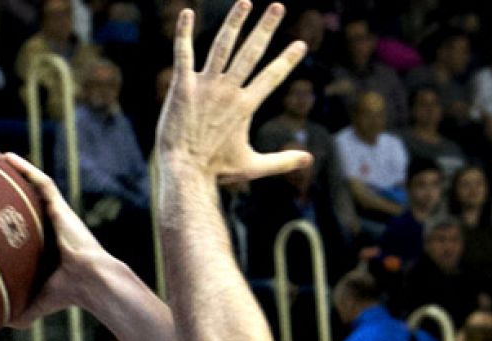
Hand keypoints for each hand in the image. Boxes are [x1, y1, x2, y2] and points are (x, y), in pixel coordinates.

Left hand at [2, 153, 111, 326]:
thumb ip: (17, 311)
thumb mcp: (35, 304)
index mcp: (44, 248)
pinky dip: (25, 169)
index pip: (23, 230)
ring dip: (16, 173)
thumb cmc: (66, 296)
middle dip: (8, 192)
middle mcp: (50, 228)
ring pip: (33, 188)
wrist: (91, 283)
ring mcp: (56, 216)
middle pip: (26, 204)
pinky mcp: (61, 207)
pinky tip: (7, 157)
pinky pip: (41, 182)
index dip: (7, 221)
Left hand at [156, 1, 311, 184]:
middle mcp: (229, 91)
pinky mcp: (183, 86)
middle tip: (278, 6)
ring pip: (223, 46)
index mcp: (246, 105)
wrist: (185, 172)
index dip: (287, 59)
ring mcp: (205, 86)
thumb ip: (282, 160)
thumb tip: (309, 160)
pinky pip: (183, 54)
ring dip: (235, 22)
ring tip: (246, 2)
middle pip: (251, 52)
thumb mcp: (253, 166)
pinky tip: (186, 12)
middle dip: (266, 28)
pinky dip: (184, 33)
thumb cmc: (217, 170)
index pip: (272, 76)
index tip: (300, 44)